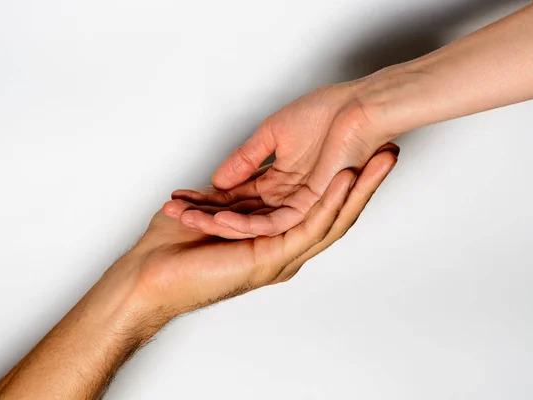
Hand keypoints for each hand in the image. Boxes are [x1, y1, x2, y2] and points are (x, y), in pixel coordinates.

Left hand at [126, 149, 396, 319]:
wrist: (146, 277)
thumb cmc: (173, 247)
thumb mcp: (211, 207)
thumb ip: (233, 194)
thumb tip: (238, 176)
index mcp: (273, 238)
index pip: (318, 206)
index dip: (344, 181)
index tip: (363, 152)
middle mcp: (284, 249)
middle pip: (335, 213)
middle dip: (365, 184)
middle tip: (391, 155)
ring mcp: (281, 258)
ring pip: (330, 221)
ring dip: (357, 191)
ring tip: (381, 162)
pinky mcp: (270, 261)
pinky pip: (307, 228)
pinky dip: (327, 203)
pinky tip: (344, 179)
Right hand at [166, 78, 402, 237]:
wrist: (358, 109)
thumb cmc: (325, 114)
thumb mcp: (271, 135)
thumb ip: (245, 158)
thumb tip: (219, 178)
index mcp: (282, 185)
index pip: (240, 200)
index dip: (210, 201)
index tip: (182, 203)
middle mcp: (289, 201)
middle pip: (242, 217)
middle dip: (206, 219)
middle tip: (174, 219)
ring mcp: (301, 207)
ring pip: (253, 226)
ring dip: (218, 223)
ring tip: (186, 220)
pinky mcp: (313, 208)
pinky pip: (274, 224)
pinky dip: (246, 223)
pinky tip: (219, 220)